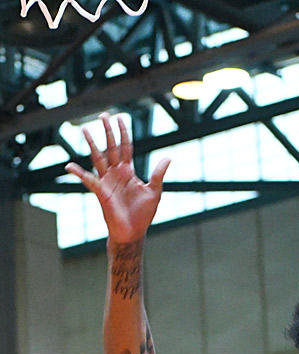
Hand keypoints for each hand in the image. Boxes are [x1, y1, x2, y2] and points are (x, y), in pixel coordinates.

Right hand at [65, 114, 169, 243]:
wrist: (133, 232)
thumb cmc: (143, 214)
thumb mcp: (154, 192)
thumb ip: (158, 174)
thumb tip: (168, 158)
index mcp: (128, 171)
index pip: (125, 147)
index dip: (123, 132)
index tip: (120, 118)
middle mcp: (116, 173)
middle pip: (111, 147)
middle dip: (107, 131)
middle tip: (103, 115)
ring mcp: (107, 181)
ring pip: (98, 158)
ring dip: (92, 144)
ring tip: (84, 129)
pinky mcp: (101, 192)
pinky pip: (88, 180)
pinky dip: (78, 173)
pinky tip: (69, 166)